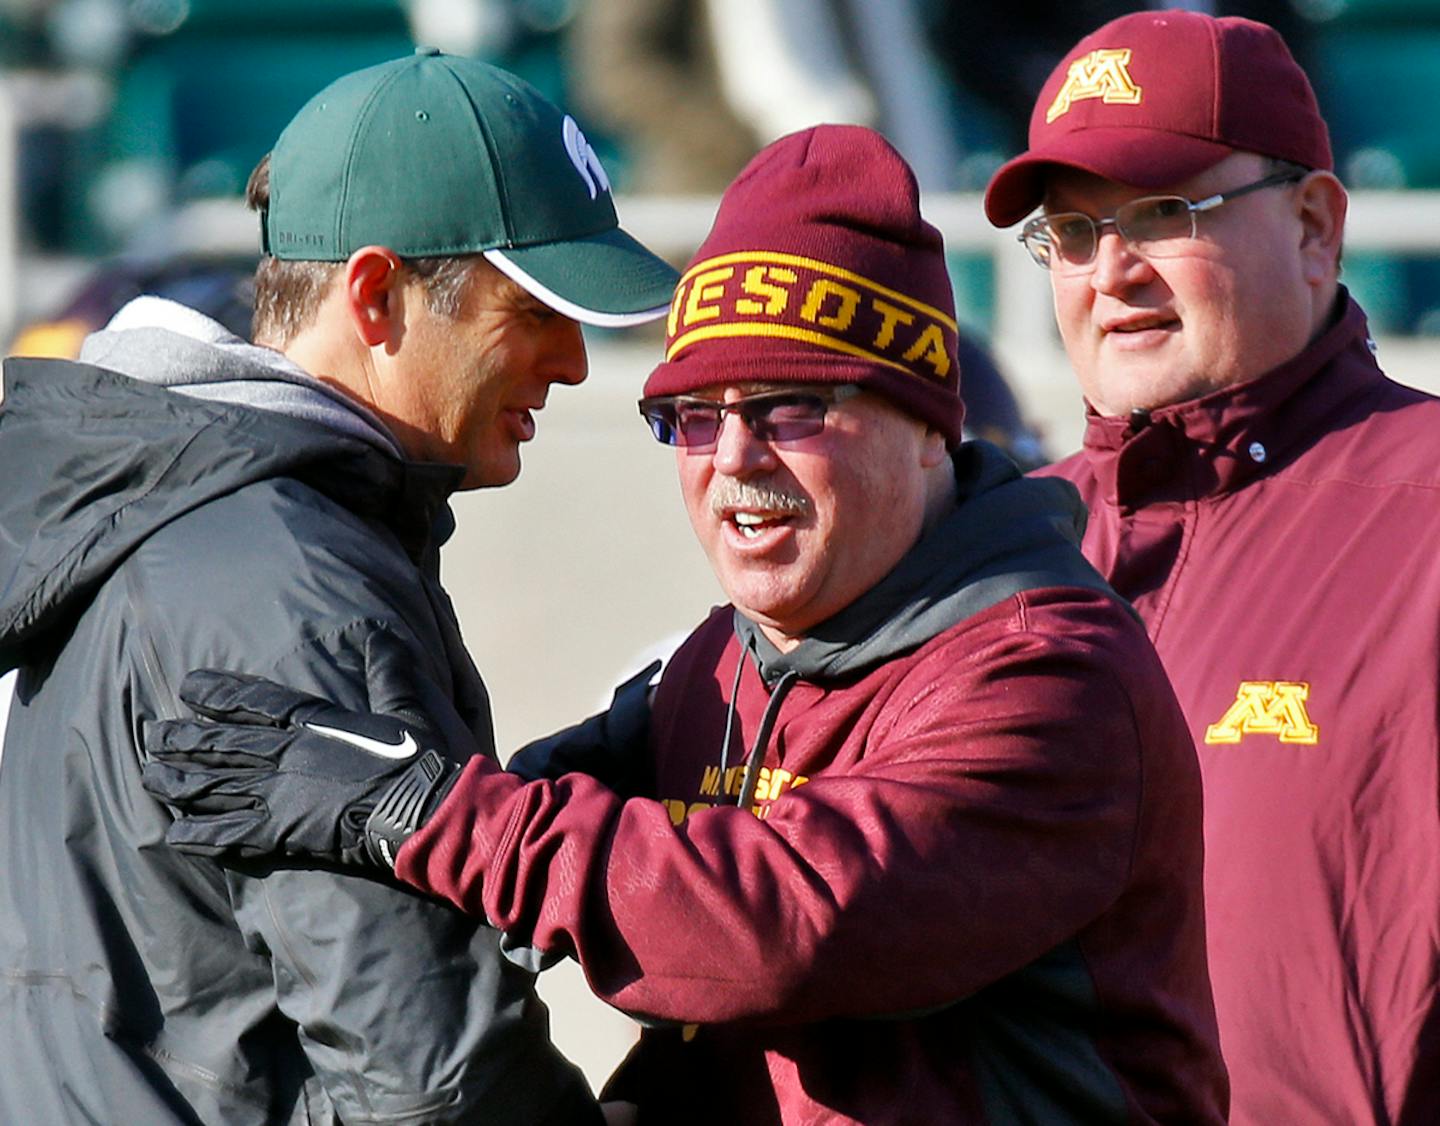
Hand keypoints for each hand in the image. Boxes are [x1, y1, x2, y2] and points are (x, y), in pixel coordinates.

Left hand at [142, 669, 458, 868]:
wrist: (422, 810)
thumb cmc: (419, 760)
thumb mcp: (407, 706)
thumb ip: (388, 671)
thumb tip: (381, 635)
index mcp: (314, 722)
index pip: (255, 701)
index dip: (219, 693)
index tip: (188, 686)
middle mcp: (286, 754)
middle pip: (221, 743)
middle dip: (183, 738)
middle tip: (152, 733)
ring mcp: (278, 794)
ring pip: (213, 785)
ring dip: (177, 781)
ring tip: (147, 776)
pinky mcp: (281, 833)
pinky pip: (228, 834)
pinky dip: (198, 836)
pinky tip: (173, 836)